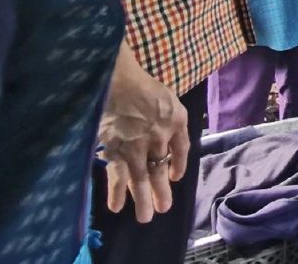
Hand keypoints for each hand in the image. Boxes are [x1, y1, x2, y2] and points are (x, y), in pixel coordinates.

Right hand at [99, 47, 189, 222]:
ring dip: (143, 199)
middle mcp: (160, 137)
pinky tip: (116, 207)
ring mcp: (137, 146)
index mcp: (176, 121)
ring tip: (145, 217)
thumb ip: (172, 118)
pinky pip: (117, 175)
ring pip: (141, 178)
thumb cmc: (142, 84)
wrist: (117, 80)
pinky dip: (116, 191)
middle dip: (161, 191)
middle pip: (161, 169)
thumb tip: (171, 141)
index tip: (174, 177)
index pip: (181, 150)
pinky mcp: (115, 150)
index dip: (178, 165)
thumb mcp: (168, 98)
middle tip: (163, 208)